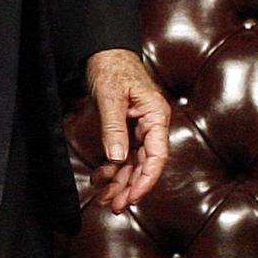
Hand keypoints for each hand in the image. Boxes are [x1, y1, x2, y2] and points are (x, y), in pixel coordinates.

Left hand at [84, 47, 171, 213]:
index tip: (132, 197)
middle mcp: (151, 125)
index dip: (146, 180)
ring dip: (120, 182)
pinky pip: (123, 155)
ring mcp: (140, 128)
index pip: (157, 155)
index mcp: (156, 115)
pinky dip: (111, 169)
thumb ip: (115, 128)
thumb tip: (117, 158)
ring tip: (104, 198)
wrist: (104, 51)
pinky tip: (99, 179)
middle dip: (130, 187)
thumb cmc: (112, 67)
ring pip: (133, 163)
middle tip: (114, 205)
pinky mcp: (127, 129)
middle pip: (146, 164)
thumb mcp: (111, 97)